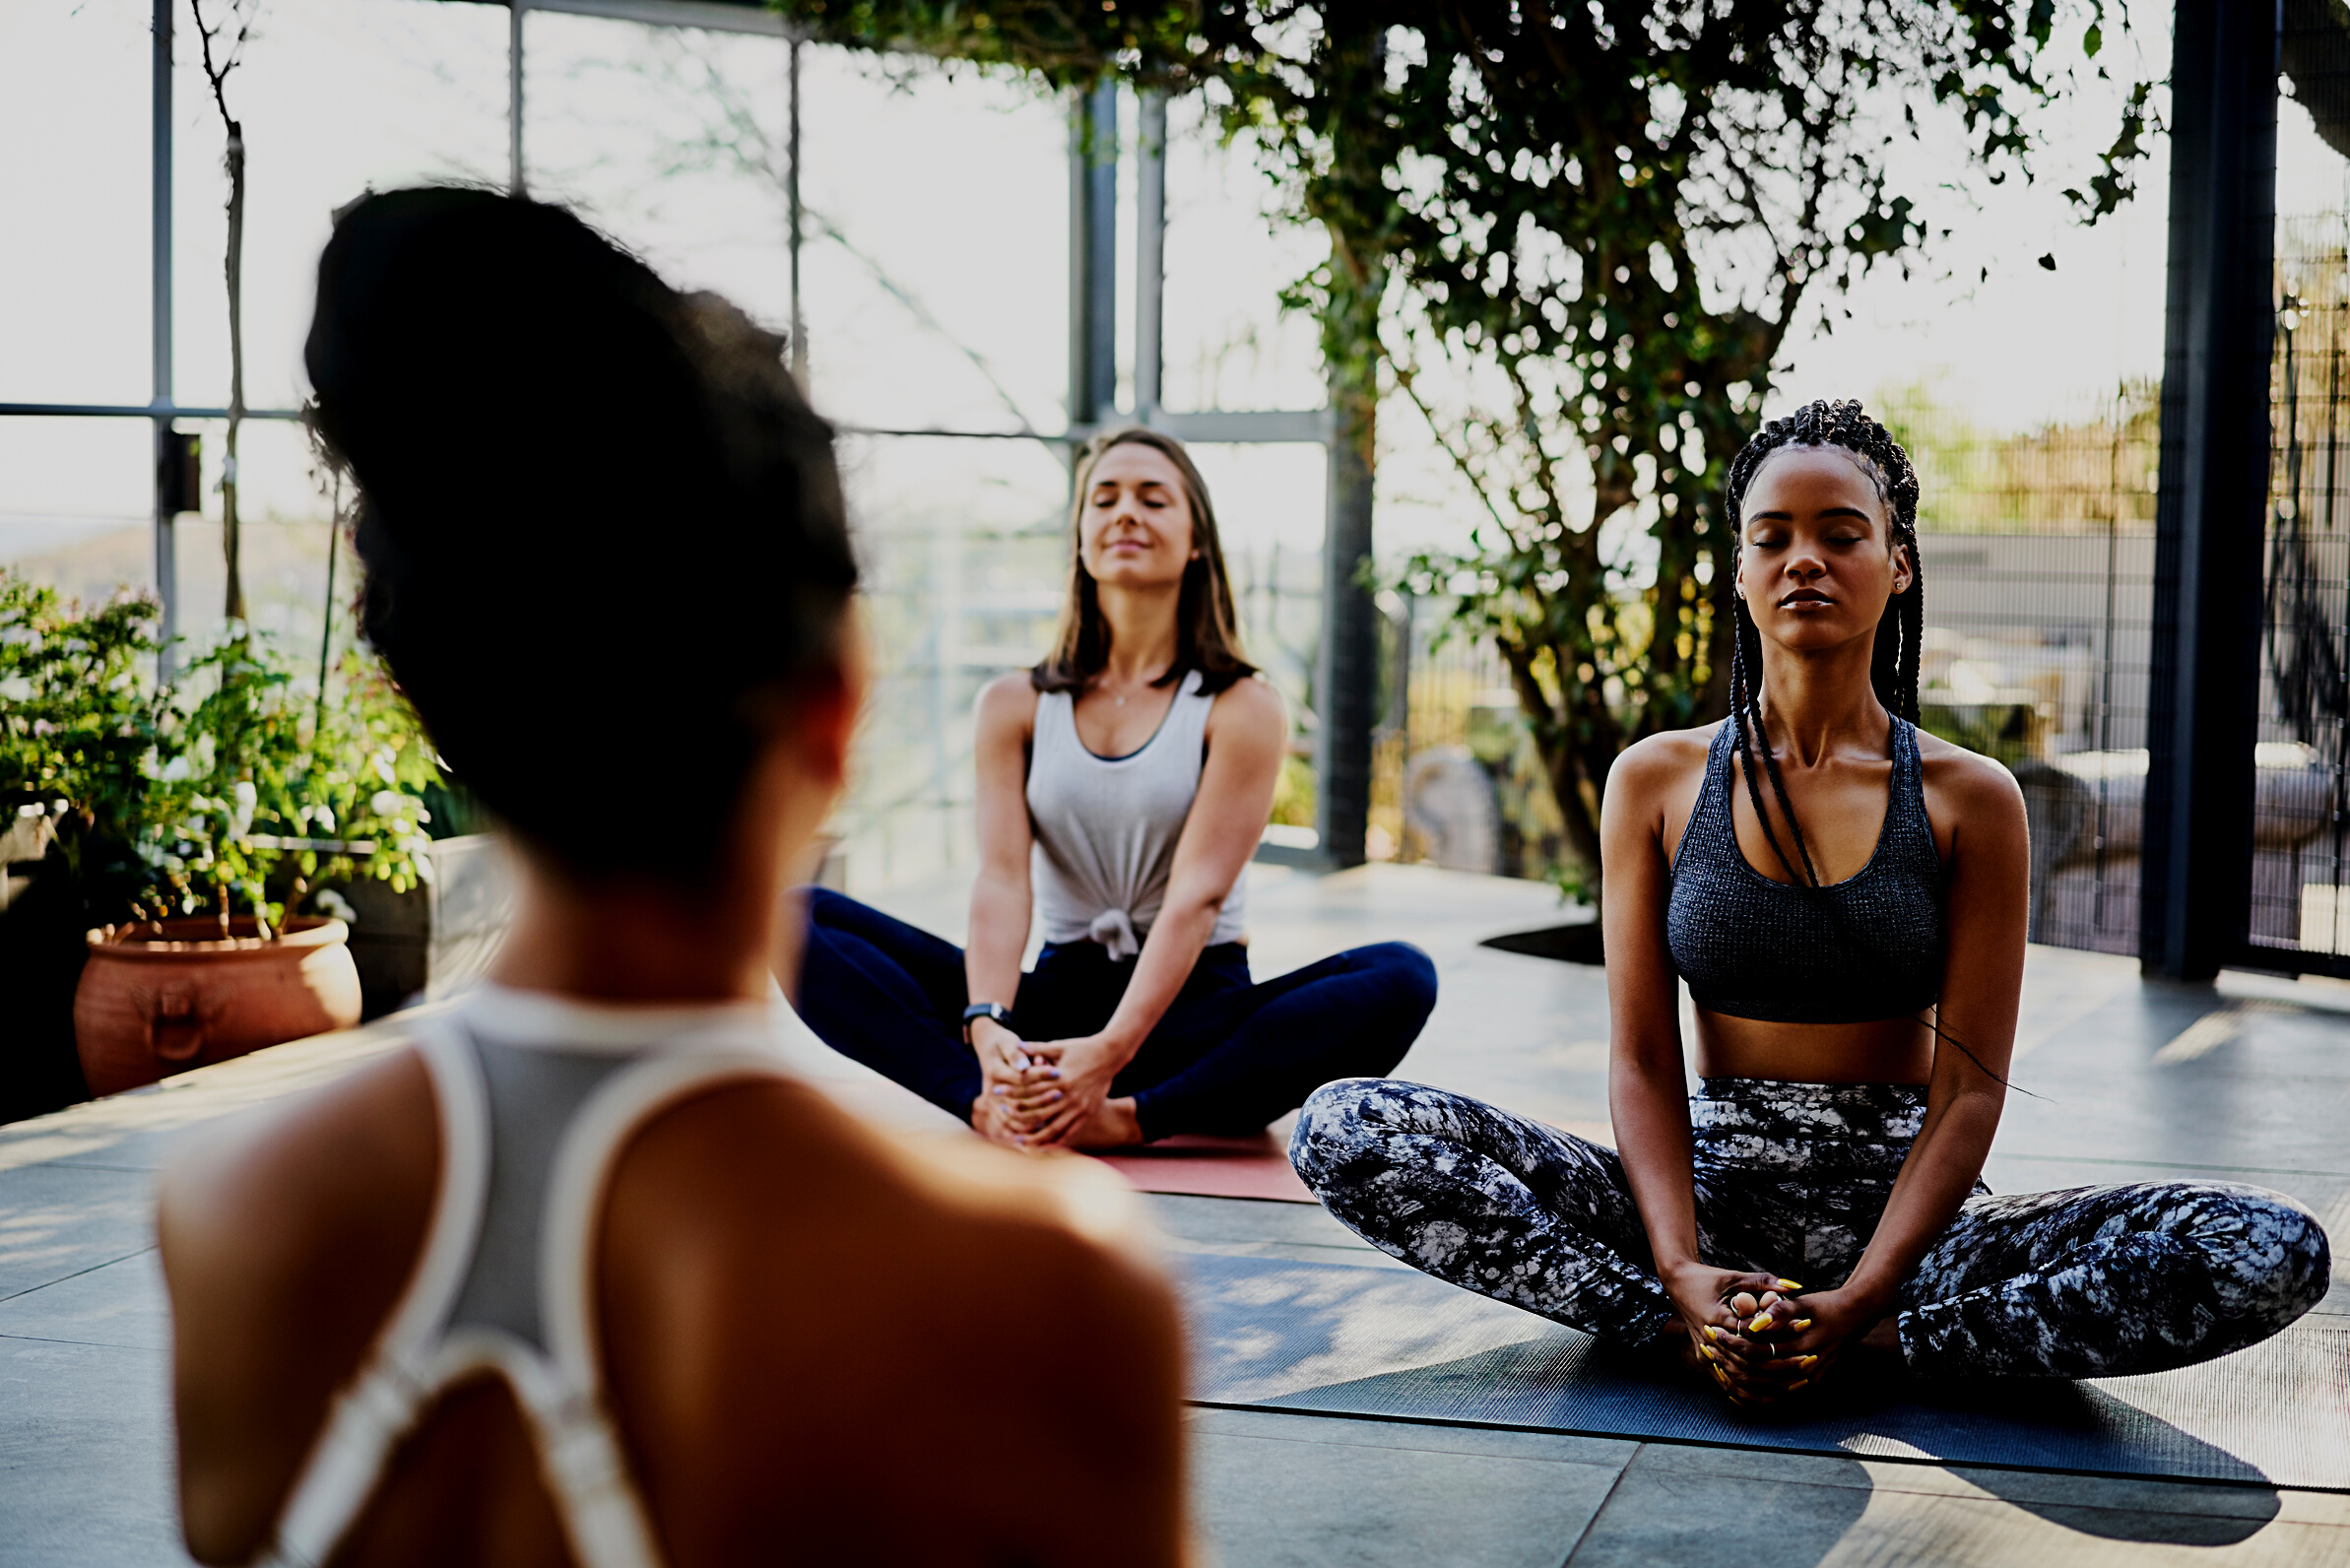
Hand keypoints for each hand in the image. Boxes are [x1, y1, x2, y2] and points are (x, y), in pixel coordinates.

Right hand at [969, 1017, 1051, 1146]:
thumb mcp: (1007, 1043)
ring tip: (1054, 1114)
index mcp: (994, 1072)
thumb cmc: (1002, 1043)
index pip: (1020, 1078)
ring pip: (1014, 1118)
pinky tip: (1043, 1128)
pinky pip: (1010, 1126)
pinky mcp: (997, 1110)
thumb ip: (1015, 1054)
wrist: (988, 1050)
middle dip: (1040, 1098)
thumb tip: (1024, 1067)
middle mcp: (992, 1091)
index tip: (1058, 1072)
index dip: (1040, 1075)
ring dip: (1034, 1117)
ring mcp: (993, 1103)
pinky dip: (1025, 1129)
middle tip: (1060, 1093)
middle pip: (1018, 1101)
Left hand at [1007, 1032, 1131, 1147]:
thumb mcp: (1060, 1046)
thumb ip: (1037, 1047)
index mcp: (1060, 1079)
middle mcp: (1069, 1097)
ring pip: (1053, 1129)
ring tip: (1019, 1141)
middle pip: (1038, 1113)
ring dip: (1035, 1137)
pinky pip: (1070, 1132)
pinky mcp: (1087, 1113)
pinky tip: (1044, 1146)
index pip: (1030, 1089)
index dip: (1011, 1091)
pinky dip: (1056, 1142)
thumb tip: (1016, 1044)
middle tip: (1003, 1117)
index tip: (996, 1092)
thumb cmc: (1083, 1048)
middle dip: (1018, 1117)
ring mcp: (1079, 1107)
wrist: (1110, 1055)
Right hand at [1661, 1263, 1816, 1406]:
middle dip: (1782, 1364)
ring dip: (1772, 1385)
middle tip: (1809, 1360)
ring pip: (1741, 1381)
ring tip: (1799, 1382)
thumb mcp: (1734, 1277)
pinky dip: (1752, 1395)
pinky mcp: (1706, 1363)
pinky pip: (1730, 1387)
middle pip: (1750, 1363)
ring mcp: (1706, 1355)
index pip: (1753, 1333)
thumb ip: (1763, 1282)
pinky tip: (1774, 1395)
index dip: (1781, 1332)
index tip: (1804, 1329)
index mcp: (1716, 1318)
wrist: (1678, 1285)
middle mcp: (1710, 1341)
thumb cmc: (1708, 1279)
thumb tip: (1794, 1287)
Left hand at [1729, 1283, 1891, 1392]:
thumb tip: (1754, 1324)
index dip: (1731, 1342)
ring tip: (1717, 1366)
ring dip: (1739, 1380)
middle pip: (1757, 1372)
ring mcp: (1809, 1380)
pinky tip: (1737, 1388)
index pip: (1756, 1351)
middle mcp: (1806, 1369)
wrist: (1857, 1317)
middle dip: (1730, 1360)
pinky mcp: (1810, 1384)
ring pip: (1765, 1389)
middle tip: (1709, 1347)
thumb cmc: (1826, 1305)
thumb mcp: (1804, 1303)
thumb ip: (1779, 1312)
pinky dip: (1756, 1394)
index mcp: (1802, 1347)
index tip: (1713, 1330)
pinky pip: (1778, 1396)